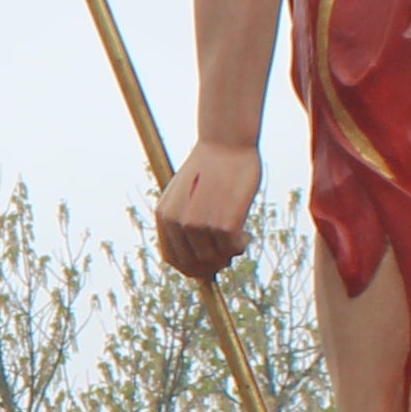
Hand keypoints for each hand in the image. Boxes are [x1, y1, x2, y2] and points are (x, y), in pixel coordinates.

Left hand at [154, 140, 261, 281]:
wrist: (226, 143)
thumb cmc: (209, 167)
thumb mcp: (185, 193)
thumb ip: (183, 221)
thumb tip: (196, 255)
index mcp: (165, 216)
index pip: (173, 259)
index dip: (191, 268)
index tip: (206, 266)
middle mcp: (179, 223)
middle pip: (195, 264)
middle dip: (213, 265)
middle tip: (227, 255)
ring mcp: (200, 224)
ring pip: (216, 258)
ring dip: (229, 254)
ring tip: (238, 239)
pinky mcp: (225, 223)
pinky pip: (233, 248)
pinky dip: (241, 245)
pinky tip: (246, 234)